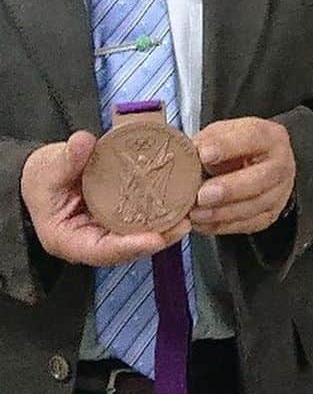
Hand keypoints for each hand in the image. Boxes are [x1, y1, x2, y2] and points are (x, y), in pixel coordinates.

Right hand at [20, 132, 188, 265]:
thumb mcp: (48, 166)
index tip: (154, 239)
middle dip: (156, 240)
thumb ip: (66, 158)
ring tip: (189, 215)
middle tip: (184, 225)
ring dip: (164, 229)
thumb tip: (84, 142)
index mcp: (68, 239)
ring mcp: (106, 230)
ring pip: (137, 236)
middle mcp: (90, 240)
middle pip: (126, 248)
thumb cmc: (43, 176)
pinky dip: (159, 213)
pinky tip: (180, 203)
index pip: (100, 251)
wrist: (47, 172)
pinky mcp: (119, 216)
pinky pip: (140, 219)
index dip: (128, 247)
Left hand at [190, 117, 295, 234]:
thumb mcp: (224, 134)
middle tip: (202, 195)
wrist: (257, 163)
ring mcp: (279, 192)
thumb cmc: (238, 147)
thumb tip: (188, 155)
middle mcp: (281, 164)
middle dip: (229, 189)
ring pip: (254, 206)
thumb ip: (208, 141)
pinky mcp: (271, 214)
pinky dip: (222, 226)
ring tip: (196, 213)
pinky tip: (204, 223)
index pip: (253, 138)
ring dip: (222, 212)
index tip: (205, 154)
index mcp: (271, 137)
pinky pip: (248, 224)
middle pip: (260, 179)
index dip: (228, 146)